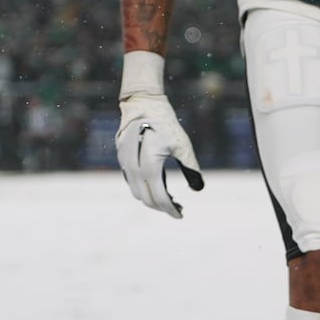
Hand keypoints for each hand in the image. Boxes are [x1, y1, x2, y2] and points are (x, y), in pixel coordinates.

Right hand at [116, 93, 203, 217]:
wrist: (143, 104)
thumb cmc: (166, 124)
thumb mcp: (183, 146)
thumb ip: (191, 168)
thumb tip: (198, 188)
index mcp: (149, 164)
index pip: (158, 197)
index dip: (170, 209)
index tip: (180, 215)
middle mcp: (133, 165)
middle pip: (145, 198)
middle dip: (161, 207)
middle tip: (177, 208)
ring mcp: (124, 161)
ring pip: (135, 191)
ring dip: (151, 199)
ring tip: (169, 200)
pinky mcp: (121, 157)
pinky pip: (131, 180)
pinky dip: (143, 188)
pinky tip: (156, 186)